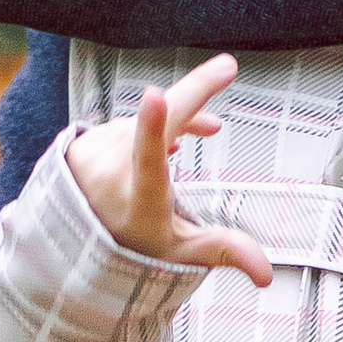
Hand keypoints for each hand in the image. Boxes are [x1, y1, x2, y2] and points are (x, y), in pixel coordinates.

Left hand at [64, 59, 273, 283]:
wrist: (76, 241)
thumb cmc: (133, 249)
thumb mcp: (181, 254)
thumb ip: (223, 252)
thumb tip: (266, 274)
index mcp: (139, 202)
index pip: (146, 163)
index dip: (153, 128)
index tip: (157, 97)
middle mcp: (112, 173)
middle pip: (160, 122)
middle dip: (196, 92)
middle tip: (228, 67)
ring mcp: (95, 151)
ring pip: (147, 120)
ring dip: (179, 119)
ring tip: (210, 128)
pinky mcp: (86, 139)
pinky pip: (128, 121)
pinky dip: (151, 124)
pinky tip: (171, 133)